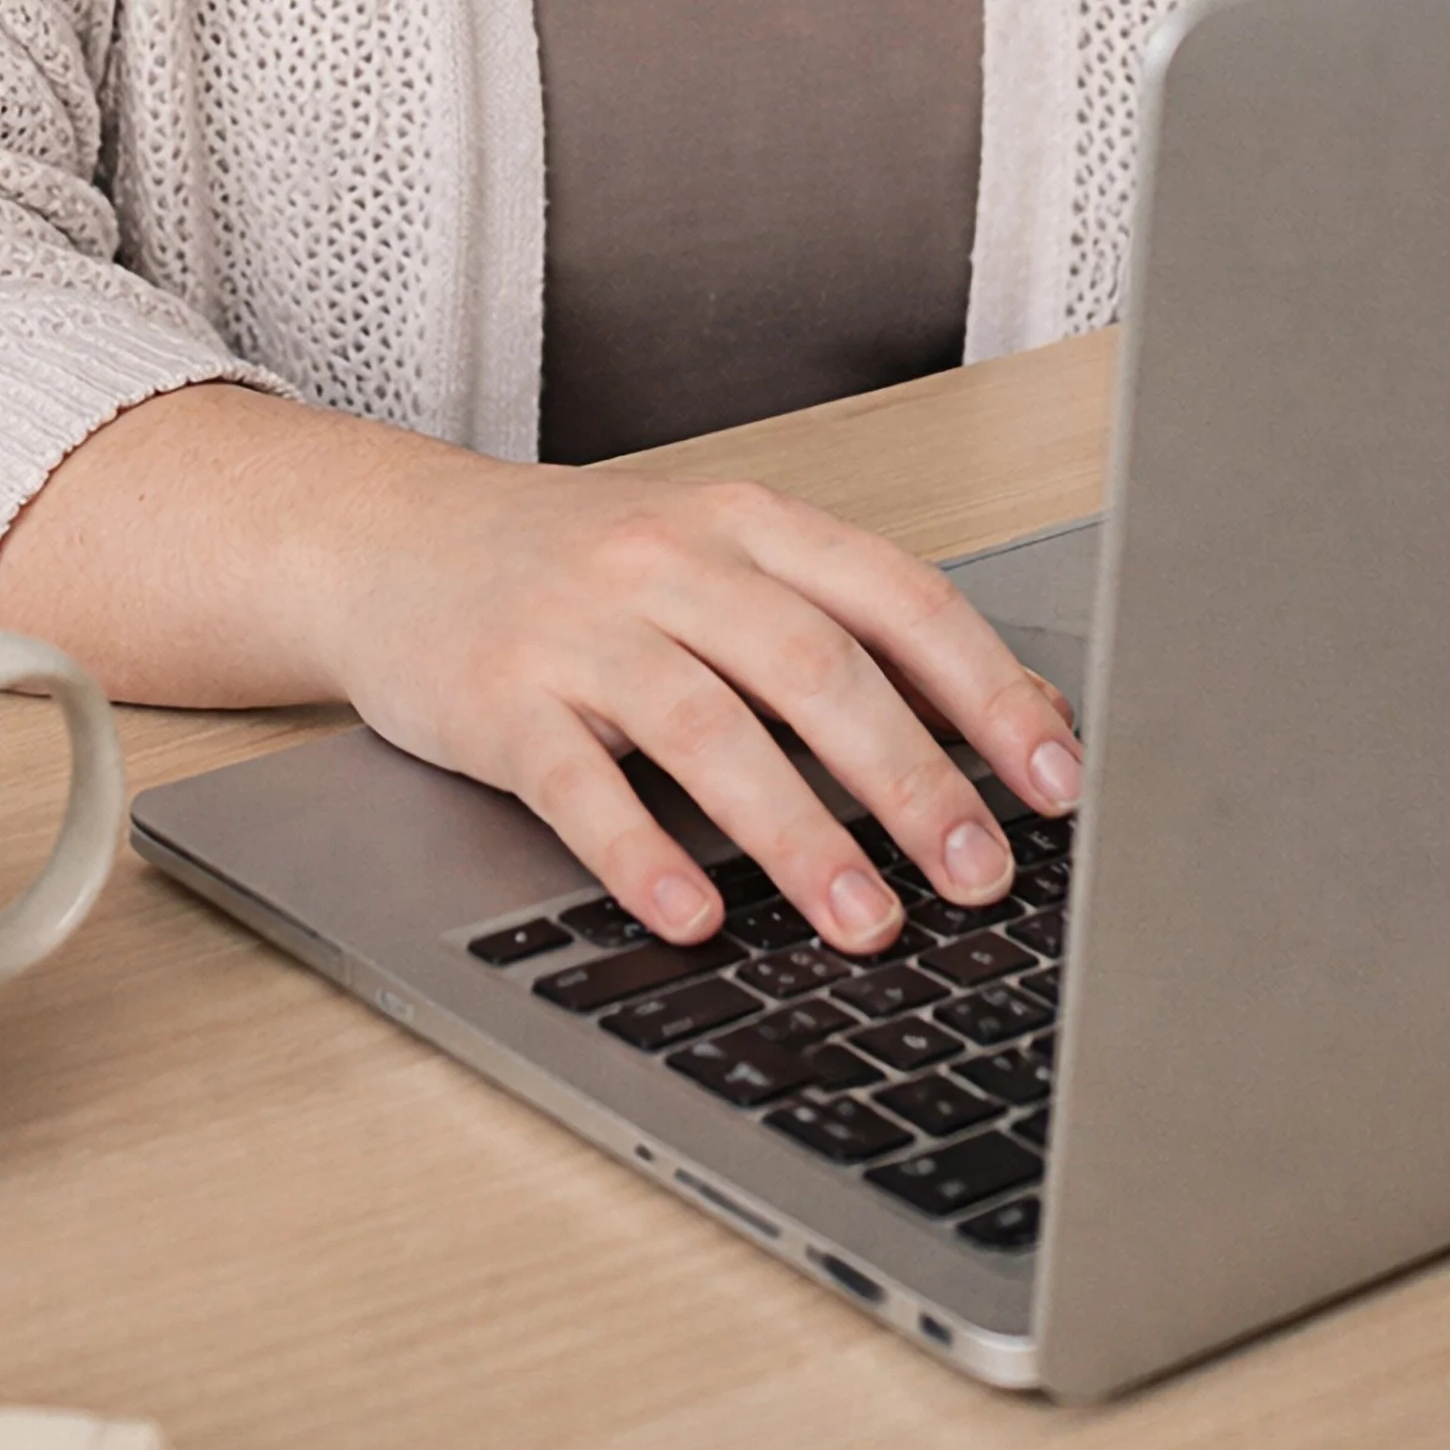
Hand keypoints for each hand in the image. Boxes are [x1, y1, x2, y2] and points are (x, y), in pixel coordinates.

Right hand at [301, 439, 1084, 955]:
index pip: (897, 599)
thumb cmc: (581, 568)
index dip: (988, 691)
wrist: (391, 539)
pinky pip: (576, 783)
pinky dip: (639, 852)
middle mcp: (671, 561)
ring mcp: (580, 626)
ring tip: (865, 923)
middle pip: (815, 666)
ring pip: (709, 726)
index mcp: (749, 526)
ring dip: (797, 833)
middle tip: (979, 876)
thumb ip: (856, 626)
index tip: (1058, 781)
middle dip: (911, 779)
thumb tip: (1025, 714)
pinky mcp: (498, 697)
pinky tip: (690, 916)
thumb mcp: (726, 565)